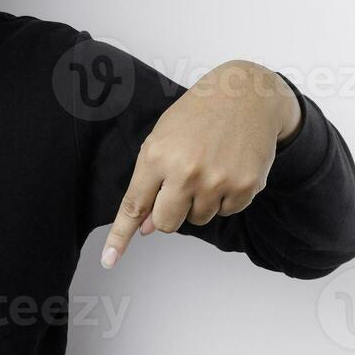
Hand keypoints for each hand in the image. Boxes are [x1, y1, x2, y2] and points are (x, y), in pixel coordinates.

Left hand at [100, 61, 298, 268]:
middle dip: (168, 214)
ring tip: (208, 167)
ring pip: (198, 219)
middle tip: (179, 187)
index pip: (134, 206)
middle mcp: (186, 172)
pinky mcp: (246, 186)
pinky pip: (226, 212)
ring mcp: (217, 181)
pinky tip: (228, 168)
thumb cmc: (198, 115)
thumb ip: (150, 183)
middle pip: (166, 223)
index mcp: (157, 156)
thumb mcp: (162, 140)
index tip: (108, 259)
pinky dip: (225, 197)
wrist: (246, 95)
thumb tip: (146, 228)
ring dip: (198, 202)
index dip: (120, 236)